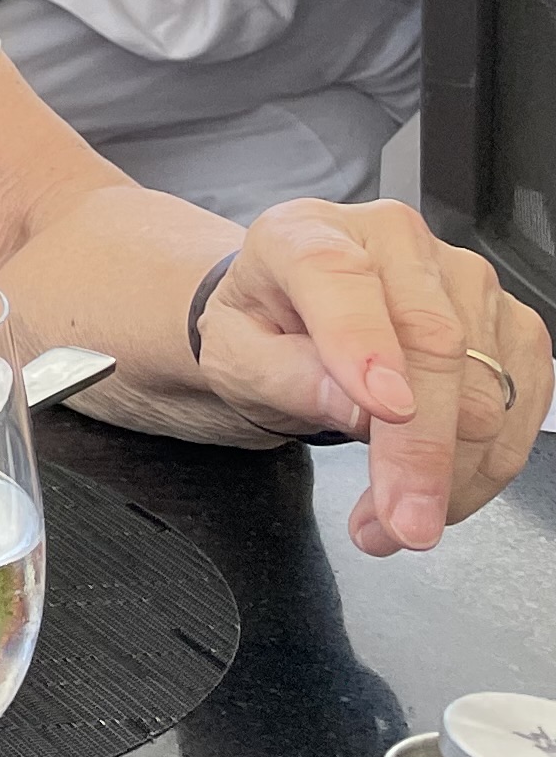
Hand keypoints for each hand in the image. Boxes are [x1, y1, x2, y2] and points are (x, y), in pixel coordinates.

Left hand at [195, 199, 548, 550]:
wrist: (294, 324)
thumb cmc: (262, 331)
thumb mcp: (236, 354)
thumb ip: (283, 373)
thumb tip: (355, 402)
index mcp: (309, 232)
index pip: (339, 277)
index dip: (365, 346)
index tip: (382, 412)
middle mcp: (396, 243)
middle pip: (435, 346)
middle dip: (423, 452)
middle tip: (400, 523)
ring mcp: (464, 280)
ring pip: (488, 390)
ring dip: (451, 476)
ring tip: (395, 520)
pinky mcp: (510, 326)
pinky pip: (520, 411)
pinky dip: (482, 471)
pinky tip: (436, 495)